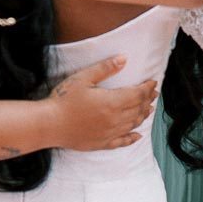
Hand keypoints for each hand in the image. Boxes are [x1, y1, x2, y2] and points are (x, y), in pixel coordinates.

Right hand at [44, 55, 158, 151]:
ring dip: (143, 115)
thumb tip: (124, 58)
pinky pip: (122, 142)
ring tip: (149, 108)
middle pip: (138, 109)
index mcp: (112, 102)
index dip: (147, 88)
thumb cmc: (64, 99)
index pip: (137, 94)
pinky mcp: (101, 143)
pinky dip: (132, 138)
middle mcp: (115, 119)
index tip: (153, 82)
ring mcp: (109, 133)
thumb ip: (105, 68)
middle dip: (148, 100)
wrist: (49, 124)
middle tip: (154, 94)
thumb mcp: (83, 78)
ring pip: (133, 124)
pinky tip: (138, 135)